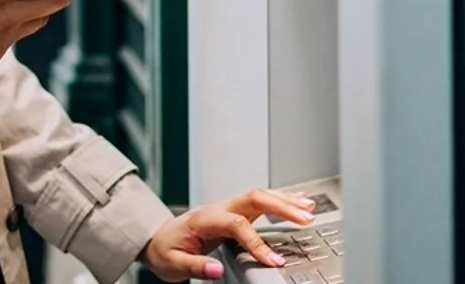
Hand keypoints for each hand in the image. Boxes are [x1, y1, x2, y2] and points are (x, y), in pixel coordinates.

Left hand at [140, 189, 315, 280]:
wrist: (155, 239)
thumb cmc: (164, 250)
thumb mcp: (173, 263)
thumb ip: (195, 266)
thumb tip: (216, 269)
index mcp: (205, 219)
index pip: (237, 225)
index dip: (257, 243)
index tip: (274, 261)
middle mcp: (217, 208)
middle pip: (253, 198)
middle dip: (281, 206)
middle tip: (306, 219)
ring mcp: (226, 207)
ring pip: (259, 196)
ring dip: (285, 199)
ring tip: (309, 208)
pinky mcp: (232, 212)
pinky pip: (259, 201)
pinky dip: (279, 200)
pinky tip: (296, 201)